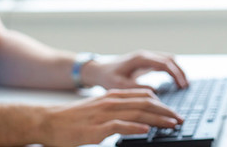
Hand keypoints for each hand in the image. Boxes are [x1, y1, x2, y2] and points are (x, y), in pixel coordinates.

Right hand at [38, 88, 183, 146]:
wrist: (47, 121)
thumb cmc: (72, 119)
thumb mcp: (98, 110)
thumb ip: (116, 111)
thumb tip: (136, 118)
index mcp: (112, 96)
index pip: (144, 96)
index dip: (162, 104)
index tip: (174, 112)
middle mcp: (111, 101)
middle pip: (146, 103)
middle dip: (166, 111)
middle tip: (180, 119)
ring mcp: (104, 114)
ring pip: (138, 113)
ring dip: (158, 119)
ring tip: (172, 124)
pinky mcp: (97, 128)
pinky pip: (120, 126)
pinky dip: (135, 128)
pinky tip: (147, 131)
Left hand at [82, 50, 188, 89]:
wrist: (98, 70)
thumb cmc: (107, 78)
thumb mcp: (120, 86)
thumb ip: (137, 88)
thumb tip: (154, 91)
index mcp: (140, 59)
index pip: (164, 63)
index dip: (175, 74)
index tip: (182, 85)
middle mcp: (145, 55)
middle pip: (170, 59)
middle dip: (180, 72)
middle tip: (186, 86)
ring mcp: (146, 57)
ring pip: (168, 59)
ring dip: (177, 70)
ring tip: (183, 84)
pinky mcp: (146, 62)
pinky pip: (164, 63)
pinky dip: (171, 70)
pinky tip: (174, 81)